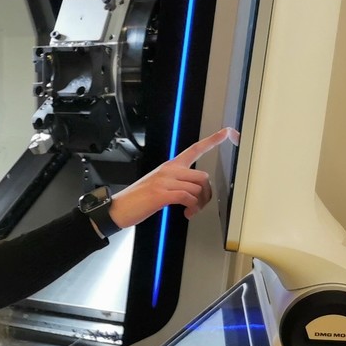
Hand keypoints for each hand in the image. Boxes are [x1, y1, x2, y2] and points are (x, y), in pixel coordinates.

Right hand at [107, 127, 238, 228]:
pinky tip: (186, 213)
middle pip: (202, 176)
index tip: (228, 132)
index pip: (195, 149)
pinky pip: (188, 197)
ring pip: (197, 188)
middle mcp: (169, 170)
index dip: (213, 140)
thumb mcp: (158, 185)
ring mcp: (165, 181)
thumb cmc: (137, 199)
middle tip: (199, 205)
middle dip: (206, 194)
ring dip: (199, 203)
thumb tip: (193, 192)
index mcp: (169, 166)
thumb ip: (176, 183)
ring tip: (190, 211)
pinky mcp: (162, 194)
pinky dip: (191, 207)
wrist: (117, 208)